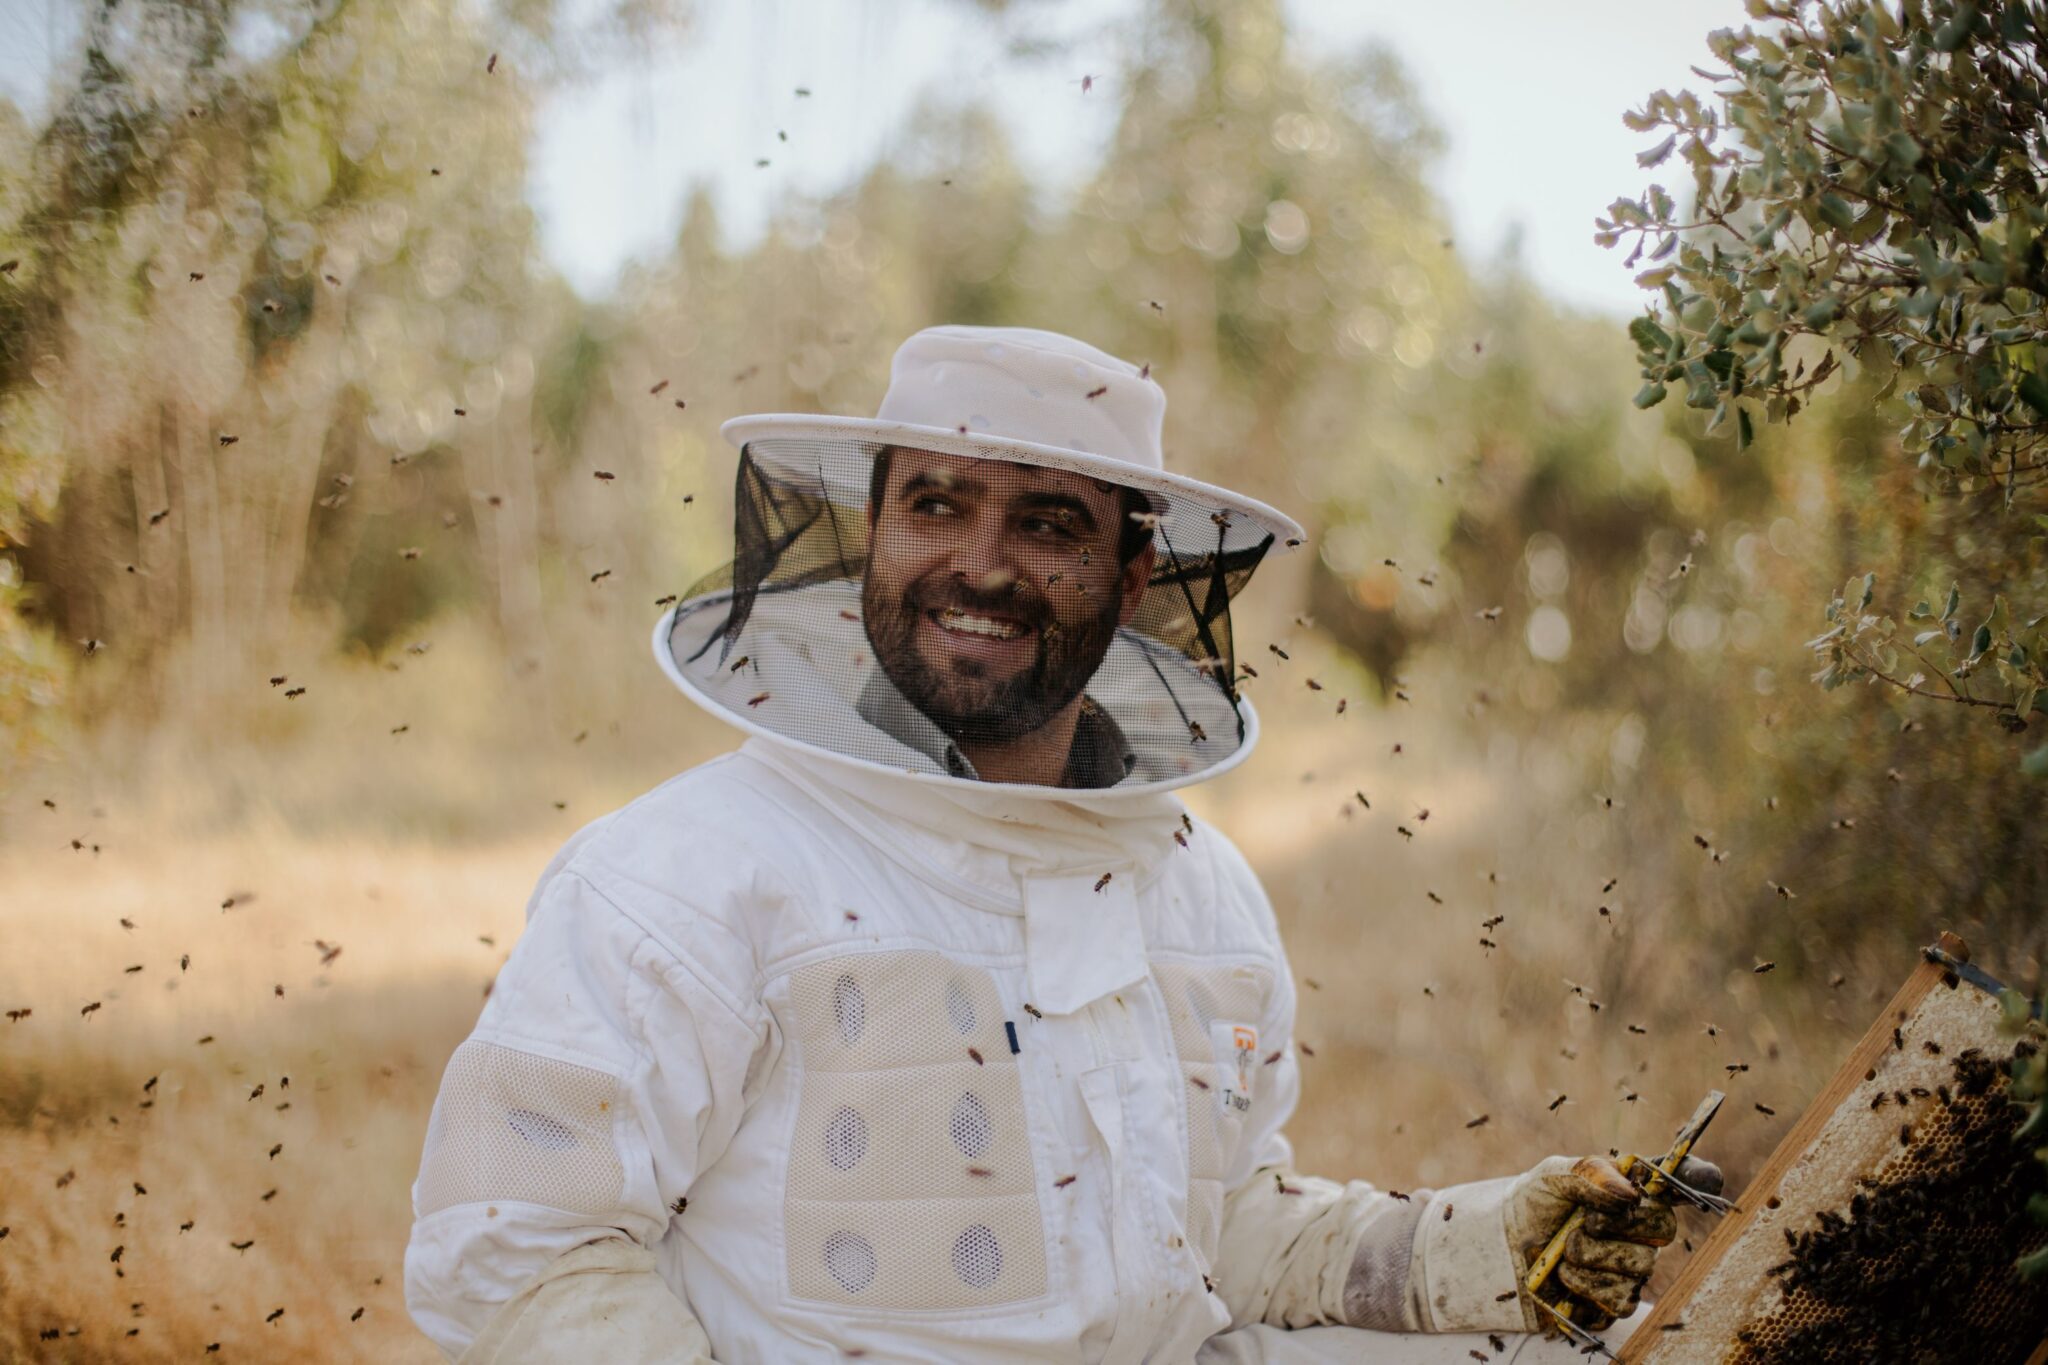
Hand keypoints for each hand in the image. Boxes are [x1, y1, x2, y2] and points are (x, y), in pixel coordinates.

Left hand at [1502, 1153, 1722, 1331]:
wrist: (1504, 1250)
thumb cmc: (1534, 1206)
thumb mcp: (1552, 1177)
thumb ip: (1589, 1174)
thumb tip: (1629, 1194)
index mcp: (1631, 1191)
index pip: (1678, 1183)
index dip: (1697, 1178)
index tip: (1708, 1178)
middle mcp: (1641, 1230)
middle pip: (1664, 1229)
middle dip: (1617, 1225)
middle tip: (1584, 1222)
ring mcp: (1633, 1268)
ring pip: (1639, 1268)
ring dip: (1590, 1259)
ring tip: (1565, 1253)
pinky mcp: (1617, 1301)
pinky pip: (1620, 1300)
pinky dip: (1585, 1287)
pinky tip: (1567, 1279)